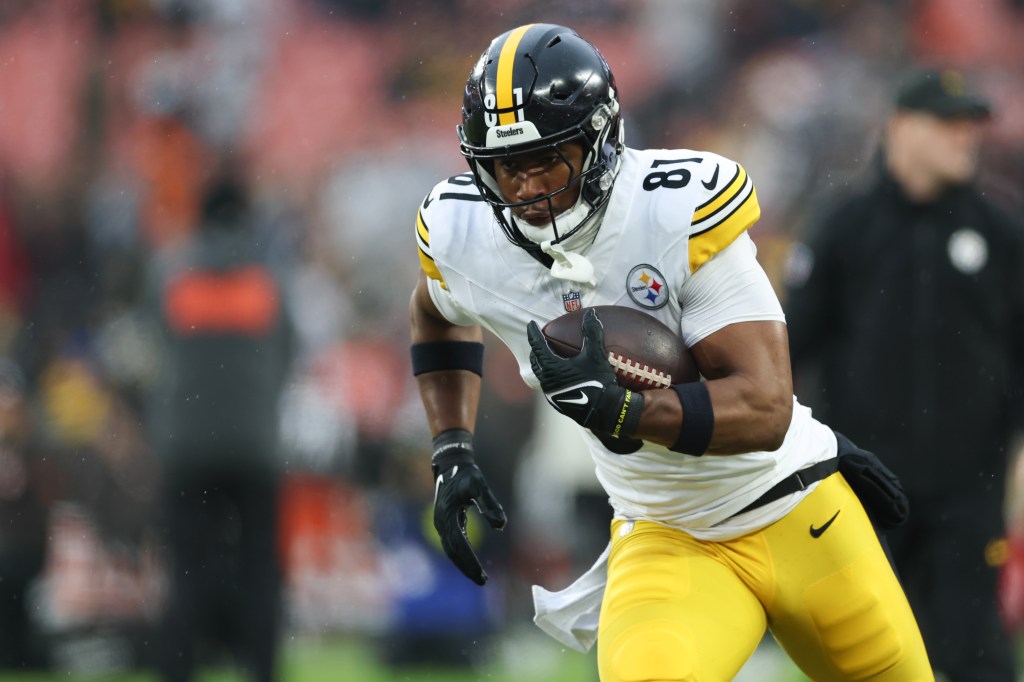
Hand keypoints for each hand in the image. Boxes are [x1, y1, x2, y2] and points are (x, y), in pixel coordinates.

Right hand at [431, 429, 506, 584]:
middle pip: (453, 552)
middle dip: (467, 568)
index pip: (459, 545)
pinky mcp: (446, 521)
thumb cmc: (465, 473)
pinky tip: (472, 562)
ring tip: (479, 576)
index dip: (470, 561)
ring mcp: (441, 523)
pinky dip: (462, 554)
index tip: (482, 575)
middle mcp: (441, 522)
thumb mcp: (479, 485)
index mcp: (447, 515)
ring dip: (464, 563)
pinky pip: (453, 543)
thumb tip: (501, 526)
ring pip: (451, 549)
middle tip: (483, 582)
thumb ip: (490, 504)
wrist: (450, 463)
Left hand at [527, 308, 643, 436]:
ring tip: (545, 357)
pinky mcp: (557, 403)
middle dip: (535, 349)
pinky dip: (548, 376)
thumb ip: (592, 332)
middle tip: (538, 341)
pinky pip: (547, 386)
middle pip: (535, 360)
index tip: (531, 324)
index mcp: (552, 367)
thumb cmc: (599, 381)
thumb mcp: (595, 355)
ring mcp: (551, 393)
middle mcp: (547, 380)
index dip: (533, 333)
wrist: (604, 410)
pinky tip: (556, 376)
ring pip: (540, 375)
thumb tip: (591, 314)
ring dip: (541, 364)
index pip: (537, 345)